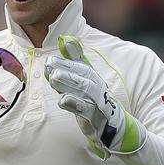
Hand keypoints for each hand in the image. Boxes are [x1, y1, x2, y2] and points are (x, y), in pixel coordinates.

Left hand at [44, 35, 145, 158]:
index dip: (65, 63)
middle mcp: (97, 89)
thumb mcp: (85, 78)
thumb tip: (66, 38)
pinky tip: (62, 100)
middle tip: (49, 64)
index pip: (79, 68)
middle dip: (66, 70)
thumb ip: (76, 59)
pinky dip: (74, 105)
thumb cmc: (94, 99)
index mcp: (94, 78)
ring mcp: (97, 103)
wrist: (114, 126)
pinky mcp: (95, 118)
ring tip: (54, 78)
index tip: (50, 59)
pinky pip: (85, 111)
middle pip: (81, 78)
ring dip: (68, 84)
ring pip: (83, 92)